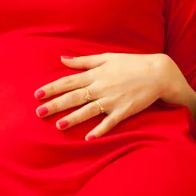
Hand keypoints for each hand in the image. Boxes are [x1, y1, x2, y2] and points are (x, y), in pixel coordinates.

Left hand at [34, 53, 165, 138]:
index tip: (37, 95)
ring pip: (89, 110)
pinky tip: (89, 138)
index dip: (52, 88)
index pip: (68, 81)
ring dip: (74, 118)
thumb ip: (83, 61)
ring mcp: (112, 100)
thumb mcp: (106, 58)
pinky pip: (110, 123)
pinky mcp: (124, 111)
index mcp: (95, 74)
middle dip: (56, 105)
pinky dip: (100, 130)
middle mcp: (101, 87)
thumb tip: (62, 59)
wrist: (158, 73)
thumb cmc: (131, 64)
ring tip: (59, 126)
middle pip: (74, 97)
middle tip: (39, 113)